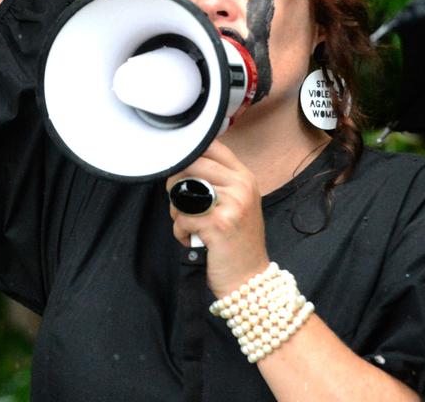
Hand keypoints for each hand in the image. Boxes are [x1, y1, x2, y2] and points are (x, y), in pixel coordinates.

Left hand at [167, 140, 270, 297]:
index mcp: (245, 177)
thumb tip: (182, 164)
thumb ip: (217, 181)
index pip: (211, 146)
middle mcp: (241, 186)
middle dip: (175, 184)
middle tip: (180, 203)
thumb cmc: (237, 242)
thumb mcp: (237, 203)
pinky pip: (182, 218)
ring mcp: (231, 204)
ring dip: (176, 210)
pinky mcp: (218, 224)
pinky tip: (192, 239)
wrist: (249, 279)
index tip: (182, 171)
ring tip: (188, 223)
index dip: (189, 155)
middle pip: (191, 165)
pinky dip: (180, 232)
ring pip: (183, 190)